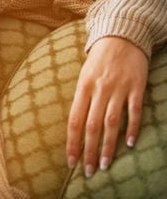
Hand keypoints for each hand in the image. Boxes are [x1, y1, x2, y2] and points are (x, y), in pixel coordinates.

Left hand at [66, 36, 148, 176]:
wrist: (120, 36)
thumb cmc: (99, 59)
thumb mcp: (84, 76)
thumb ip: (82, 99)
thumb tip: (77, 125)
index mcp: (82, 87)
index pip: (74, 120)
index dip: (72, 142)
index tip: (71, 161)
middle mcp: (99, 89)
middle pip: (92, 126)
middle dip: (89, 151)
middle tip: (90, 171)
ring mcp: (118, 88)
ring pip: (111, 122)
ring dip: (108, 146)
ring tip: (106, 164)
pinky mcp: (136, 87)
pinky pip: (134, 111)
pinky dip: (132, 128)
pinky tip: (130, 144)